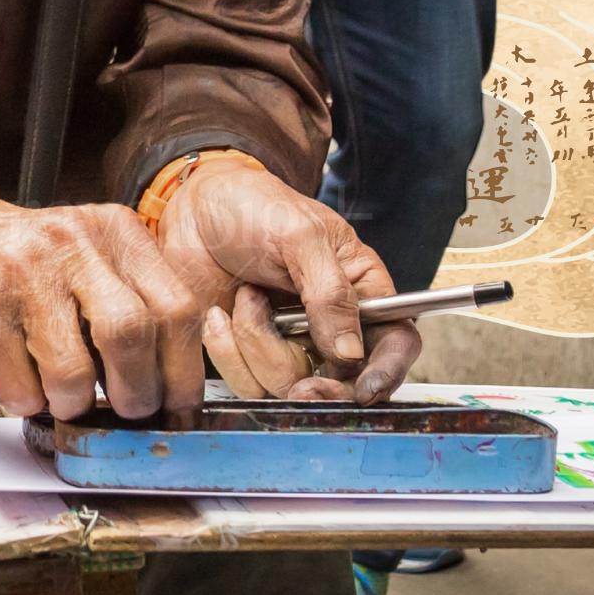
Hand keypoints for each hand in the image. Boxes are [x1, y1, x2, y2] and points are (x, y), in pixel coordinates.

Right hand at [0, 180, 206, 420]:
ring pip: (72, 375)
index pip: (176, 309)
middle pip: (130, 337)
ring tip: (61, 391)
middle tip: (124, 410)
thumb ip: (137, 302)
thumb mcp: (94, 256)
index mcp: (114, 231)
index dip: (182, 371)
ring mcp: (21, 275)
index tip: (175, 402)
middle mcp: (71, 245)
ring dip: (72, 404)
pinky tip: (20, 377)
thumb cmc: (31, 261)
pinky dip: (27, 402)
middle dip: (134, 395)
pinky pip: (20, 389)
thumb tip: (170, 386)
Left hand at [156, 165, 419, 404]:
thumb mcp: (300, 235)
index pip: (395, 343)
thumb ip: (330, 292)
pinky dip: (226, 350)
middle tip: (299, 384)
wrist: (197, 205)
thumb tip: (351, 353)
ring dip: (258, 346)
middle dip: (319, 387)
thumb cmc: (258, 207)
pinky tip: (217, 315)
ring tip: (245, 297)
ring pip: (288, 386)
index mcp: (361, 292)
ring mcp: (290, 345)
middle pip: (343, 382)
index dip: (388, 372)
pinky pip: (244, 382)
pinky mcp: (249, 355)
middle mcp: (332, 327)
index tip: (363, 389)